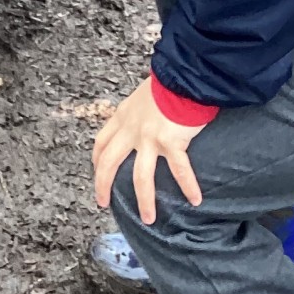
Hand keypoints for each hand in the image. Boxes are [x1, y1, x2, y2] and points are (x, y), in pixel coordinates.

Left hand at [92, 78, 206, 221]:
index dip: (97, 160)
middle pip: (110, 164)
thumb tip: (147, 116)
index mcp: (123, 117)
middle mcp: (131, 130)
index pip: (101, 142)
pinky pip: (180, 171)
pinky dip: (189, 186)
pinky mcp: (171, 142)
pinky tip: (195, 200)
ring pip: (141, 177)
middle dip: (103, 186)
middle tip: (103, 204)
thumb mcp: (143, 94)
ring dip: (145, 201)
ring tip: (148, 218)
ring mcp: (149, 138)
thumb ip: (140, 110)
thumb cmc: (168, 81)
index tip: (97, 172)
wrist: (183, 75)